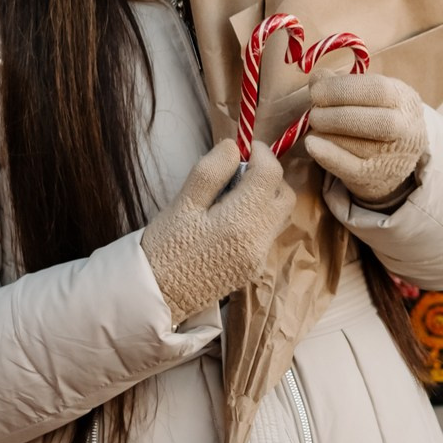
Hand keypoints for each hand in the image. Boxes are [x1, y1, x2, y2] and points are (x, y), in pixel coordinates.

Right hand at [141, 138, 295, 324]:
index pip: (270, 175)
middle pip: (285, 195)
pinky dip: (259, 218)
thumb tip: (234, 147)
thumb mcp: (182, 204)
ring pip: (280, 215)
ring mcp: (259, 257)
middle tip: (239, 171)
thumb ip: (211, 172)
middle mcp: (258, 240)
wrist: (157, 295)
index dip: (262, 153)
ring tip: (233, 196)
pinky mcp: (254, 268)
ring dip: (266, 197)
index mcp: (239, 220)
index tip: (245, 147)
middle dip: (268, 176)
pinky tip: (230, 219)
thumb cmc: (164, 248)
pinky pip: (269, 234)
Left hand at [305, 72, 427, 207]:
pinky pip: (348, 167)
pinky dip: (327, 155)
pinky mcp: (372, 176)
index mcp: (404, 99)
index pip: (376, 90)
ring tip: (317, 127)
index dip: (341, 88)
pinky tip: (312, 143)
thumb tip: (317, 78)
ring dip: (327, 133)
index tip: (316, 91)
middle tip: (314, 113)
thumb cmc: (378, 115)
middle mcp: (404, 128)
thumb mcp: (370, 94)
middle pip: (370, 121)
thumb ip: (343, 83)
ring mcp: (390, 155)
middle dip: (333, 114)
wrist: (398, 156)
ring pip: (355, 144)